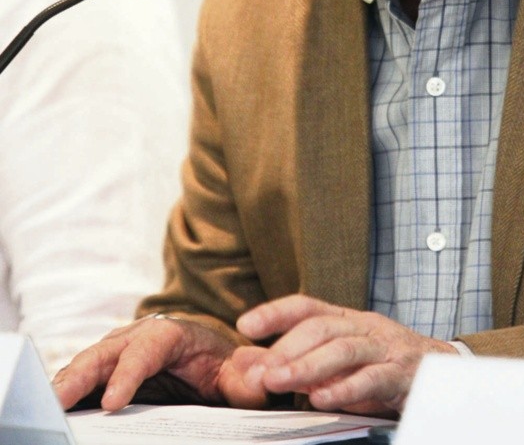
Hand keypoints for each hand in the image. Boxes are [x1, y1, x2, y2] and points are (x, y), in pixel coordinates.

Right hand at [52, 316, 268, 411]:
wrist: (213, 362)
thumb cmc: (225, 366)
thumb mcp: (241, 372)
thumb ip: (249, 376)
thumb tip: (260, 379)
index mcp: (172, 333)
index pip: (147, 349)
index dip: (129, 374)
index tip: (112, 403)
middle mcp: (140, 338)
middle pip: (107, 351)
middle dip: (82, 374)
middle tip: (57, 401)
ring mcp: (120, 354)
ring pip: (89, 363)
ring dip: (67, 382)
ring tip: (45, 406)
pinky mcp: (109, 372)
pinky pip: (85, 378)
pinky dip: (68, 390)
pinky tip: (51, 408)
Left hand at [237, 295, 456, 416]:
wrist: (441, 370)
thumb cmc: (383, 363)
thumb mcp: (342, 359)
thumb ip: (302, 360)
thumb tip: (253, 365)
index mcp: (346, 319)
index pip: (307, 306)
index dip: (276, 312)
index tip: (246, 325)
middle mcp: (363, 327)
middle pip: (321, 327)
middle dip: (286, 348)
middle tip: (259, 372)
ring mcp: (383, 348)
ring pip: (343, 349)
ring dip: (307, 365)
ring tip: (279, 381)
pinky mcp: (400, 374)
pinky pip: (371, 378)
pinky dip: (345, 389)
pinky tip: (322, 398)